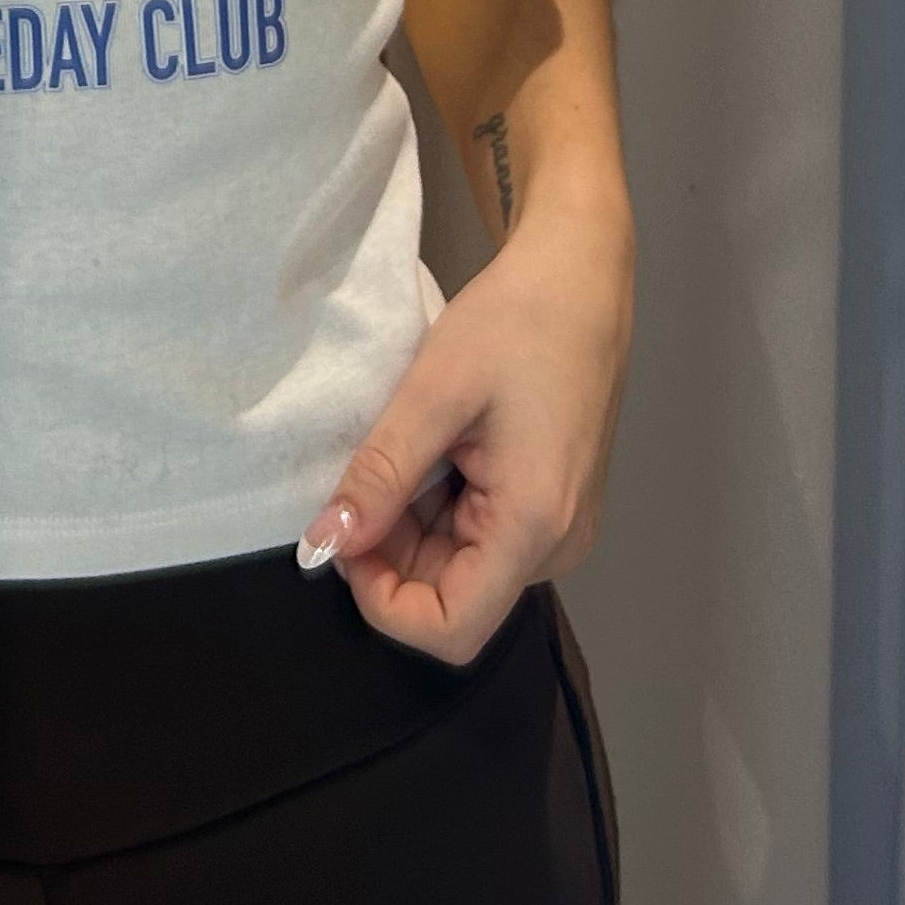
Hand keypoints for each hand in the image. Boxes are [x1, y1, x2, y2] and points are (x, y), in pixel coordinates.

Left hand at [296, 198, 633, 663]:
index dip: (382, 601)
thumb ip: (379, 476)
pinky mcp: (551, 505)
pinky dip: (438, 505)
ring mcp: (559, 527)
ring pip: (461, 567)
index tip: (347, 532)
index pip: (450, 630)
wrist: (579, 274)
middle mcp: (557, 545)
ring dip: (412, 525)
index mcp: (536, 527)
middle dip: (392, 553)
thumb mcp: (433, 392)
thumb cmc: (517, 321)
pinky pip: (480, 535)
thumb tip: (325, 544)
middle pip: (453, 597)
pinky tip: (436, 445)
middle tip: (368, 472)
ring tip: (409, 444)